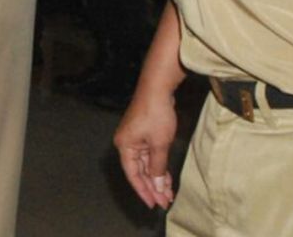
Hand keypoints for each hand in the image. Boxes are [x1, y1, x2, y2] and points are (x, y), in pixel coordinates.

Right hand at [113, 85, 176, 209]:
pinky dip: (158, 166)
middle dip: (153, 187)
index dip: (144, 191)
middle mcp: (126, 144)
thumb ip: (157, 167)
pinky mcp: (143, 133)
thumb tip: (157, 187)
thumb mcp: (159, 144)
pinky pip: (150, 155)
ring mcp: (135, 138)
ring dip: (157, 178)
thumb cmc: (156, 114)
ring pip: (145, 164)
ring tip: (168, 193)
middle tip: (165, 201)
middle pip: (139, 171)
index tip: (154, 204)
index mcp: (124, 146)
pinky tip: (166, 176)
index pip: (133, 175)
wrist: (157, 87)